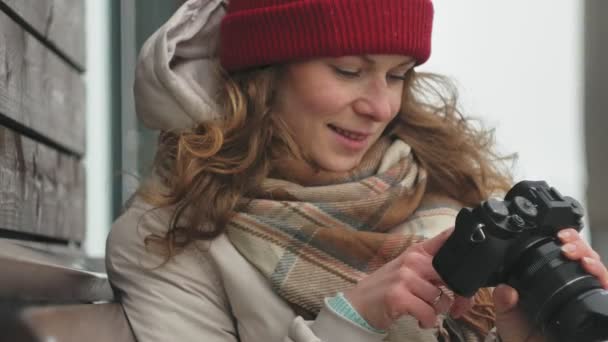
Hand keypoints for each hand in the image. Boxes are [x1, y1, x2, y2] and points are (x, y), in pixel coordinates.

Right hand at [343, 228, 471, 329]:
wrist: (359, 304)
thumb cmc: (387, 288)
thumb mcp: (407, 269)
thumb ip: (431, 266)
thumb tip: (459, 272)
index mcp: (417, 252)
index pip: (445, 238)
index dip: (464, 237)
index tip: (480, 237)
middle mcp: (411, 261)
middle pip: (450, 276)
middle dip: (459, 296)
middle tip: (458, 308)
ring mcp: (404, 278)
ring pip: (440, 299)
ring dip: (437, 312)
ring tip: (425, 312)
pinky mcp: (399, 297)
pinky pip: (428, 313)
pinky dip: (427, 321)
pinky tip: (420, 320)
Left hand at [494, 228, 607, 341]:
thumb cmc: (522, 333)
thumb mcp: (508, 314)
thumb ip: (504, 300)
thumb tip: (505, 290)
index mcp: (547, 279)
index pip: (561, 253)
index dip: (563, 240)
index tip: (557, 235)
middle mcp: (569, 284)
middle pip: (582, 255)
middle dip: (577, 243)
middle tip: (566, 243)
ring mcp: (583, 295)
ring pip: (596, 268)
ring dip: (589, 255)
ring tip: (577, 254)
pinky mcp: (595, 308)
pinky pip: (605, 289)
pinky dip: (602, 276)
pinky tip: (590, 269)